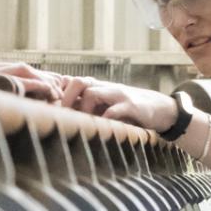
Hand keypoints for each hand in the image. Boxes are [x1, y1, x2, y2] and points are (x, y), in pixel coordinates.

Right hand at [0, 58, 88, 104]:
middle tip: (60, 90)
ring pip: (21, 69)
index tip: (51, 87)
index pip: (13, 69)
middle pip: (21, 67)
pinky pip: (15, 78)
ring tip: (57, 93)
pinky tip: (48, 91)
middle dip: (43, 77)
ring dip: (42, 80)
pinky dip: (34, 84)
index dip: (34, 77)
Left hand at [64, 80, 179, 131]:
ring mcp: (118, 95)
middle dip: (66, 98)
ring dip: (83, 110)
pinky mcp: (131, 106)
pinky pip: (114, 110)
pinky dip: (105, 119)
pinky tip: (101, 129)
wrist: (160, 108)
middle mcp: (105, 88)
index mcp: (96, 87)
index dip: (58, 92)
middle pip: (78, 82)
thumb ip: (88, 108)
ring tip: (82, 124)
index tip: (50, 109)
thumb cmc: (128, 110)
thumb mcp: (107, 107)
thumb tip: (61, 118)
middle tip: (63, 117)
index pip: (70, 81)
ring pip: (92, 93)